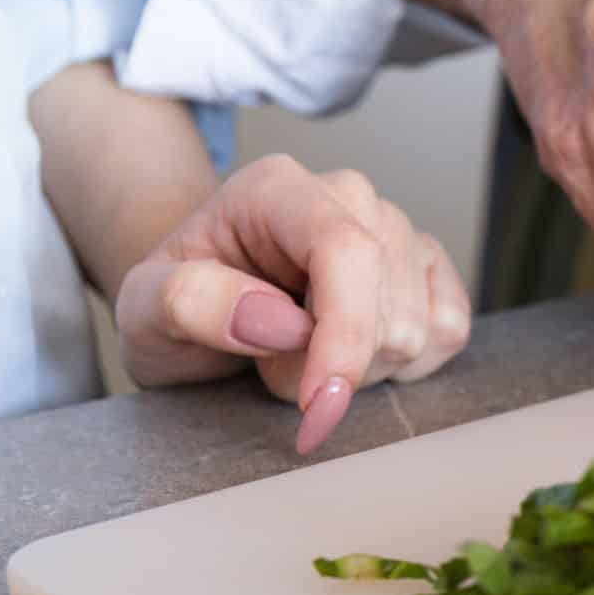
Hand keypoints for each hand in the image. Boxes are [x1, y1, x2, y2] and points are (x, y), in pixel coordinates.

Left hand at [112, 156, 470, 453]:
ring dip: (361, 371)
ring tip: (305, 358)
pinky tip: (355, 355)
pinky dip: (406, 365)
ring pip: (421, 329)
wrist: (200, 307)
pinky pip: (450, 332)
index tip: (318, 404)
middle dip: (334, 365)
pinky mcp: (427, 269)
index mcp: (278, 190)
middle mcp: (350, 197)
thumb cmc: (176, 305)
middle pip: (387, 307)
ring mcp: (397, 230)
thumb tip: (279, 319)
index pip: (347, 251)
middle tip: (272, 367)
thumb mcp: (143, 310)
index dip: (344, 335)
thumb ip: (192, 303)